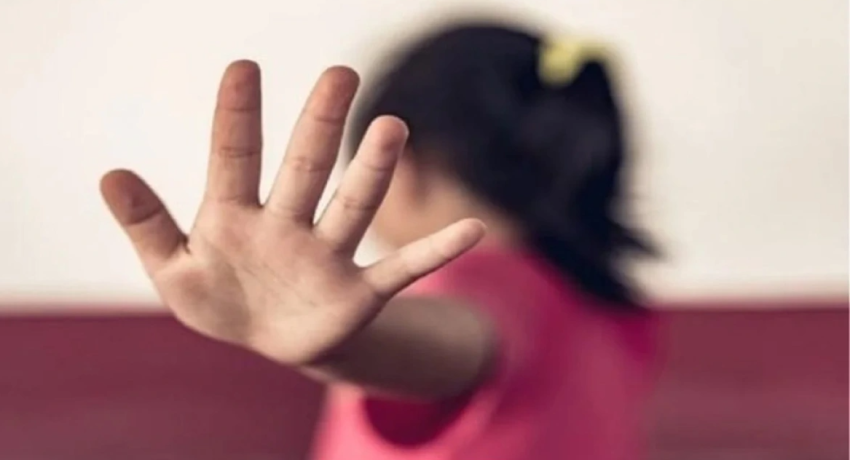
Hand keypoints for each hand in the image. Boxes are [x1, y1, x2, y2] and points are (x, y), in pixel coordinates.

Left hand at [101, 61, 484, 364]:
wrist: (272, 341)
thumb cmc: (221, 297)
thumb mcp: (173, 270)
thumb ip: (146, 225)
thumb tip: (111, 172)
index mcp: (236, 216)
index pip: (234, 158)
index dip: (236, 117)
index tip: (242, 68)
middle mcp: (288, 225)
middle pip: (306, 168)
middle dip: (319, 124)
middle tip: (339, 75)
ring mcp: (327, 256)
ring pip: (353, 207)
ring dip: (373, 173)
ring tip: (393, 128)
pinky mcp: (360, 292)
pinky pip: (403, 269)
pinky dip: (436, 252)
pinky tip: (472, 230)